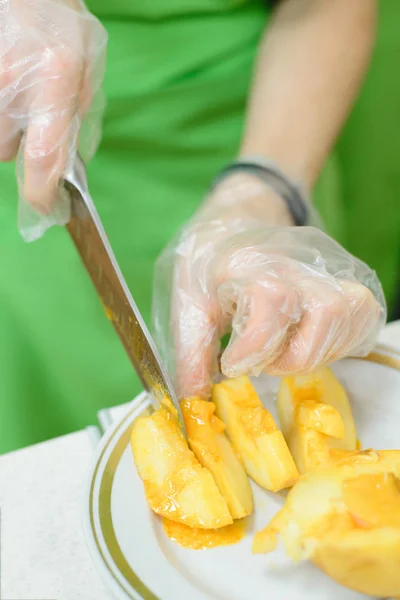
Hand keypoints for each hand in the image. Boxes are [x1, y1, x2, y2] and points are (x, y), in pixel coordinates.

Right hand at [0, 0, 106, 238]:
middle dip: (17, 144)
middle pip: (5, 151)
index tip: (49, 210)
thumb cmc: (56, 13)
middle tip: (27, 113)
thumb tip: (73, 158)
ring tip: (12, 88)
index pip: (44, 159)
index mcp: (56, 78)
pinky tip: (3, 82)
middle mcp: (11, 84)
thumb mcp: (86, 56)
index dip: (43, 196)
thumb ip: (82, 108)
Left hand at [153, 173, 385, 397]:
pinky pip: (364, 313)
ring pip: (349, 312)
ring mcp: (323, 267)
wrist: (230, 229)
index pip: (272, 299)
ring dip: (319, 352)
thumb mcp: (187, 308)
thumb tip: (195, 405)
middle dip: (293, 358)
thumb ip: (191, 357)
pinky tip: (308, 344)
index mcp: (247, 263)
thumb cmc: (207, 269)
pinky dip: (341, 341)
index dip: (256, 344)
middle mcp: (293, 261)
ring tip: (284, 354)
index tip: (232, 365)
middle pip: (325, 310)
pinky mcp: (343, 277)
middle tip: (262, 363)